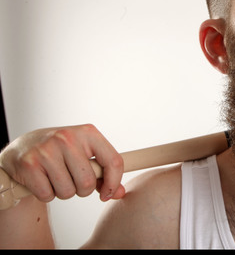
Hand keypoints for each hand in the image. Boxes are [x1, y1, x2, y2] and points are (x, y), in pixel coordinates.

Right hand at [0, 124, 124, 202]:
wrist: (22, 148)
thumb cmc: (60, 153)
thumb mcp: (84, 155)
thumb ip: (103, 174)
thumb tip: (119, 193)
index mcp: (88, 132)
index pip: (113, 161)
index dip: (113, 183)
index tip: (107, 194)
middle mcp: (68, 137)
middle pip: (88, 182)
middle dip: (82, 190)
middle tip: (72, 180)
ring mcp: (46, 150)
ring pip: (68, 191)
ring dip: (64, 192)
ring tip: (56, 178)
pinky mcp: (29, 164)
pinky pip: (47, 195)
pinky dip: (46, 194)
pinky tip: (42, 180)